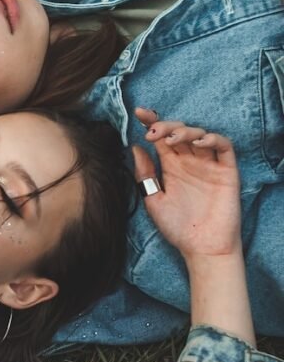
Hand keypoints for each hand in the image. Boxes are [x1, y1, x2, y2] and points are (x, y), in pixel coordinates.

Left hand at [132, 113, 240, 263]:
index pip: (161, 138)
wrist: (202, 248)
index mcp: (171, 166)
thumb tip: (135, 148)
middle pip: (178, 132)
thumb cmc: (178, 228)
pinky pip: (224, 148)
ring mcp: (208, 165)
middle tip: (153, 132)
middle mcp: (189, 162)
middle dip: (166, 126)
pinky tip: (200, 143)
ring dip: (185, 131)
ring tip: (173, 139)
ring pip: (199, 135)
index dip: (151, 122)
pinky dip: (213, 140)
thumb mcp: (154, 201)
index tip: (138, 113)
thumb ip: (145, 175)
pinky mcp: (226, 172)